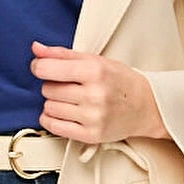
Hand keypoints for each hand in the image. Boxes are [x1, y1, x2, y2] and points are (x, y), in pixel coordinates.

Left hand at [30, 41, 170, 143]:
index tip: (42, 68)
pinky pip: (54, 127)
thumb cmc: (121, 82)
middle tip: (68, 85)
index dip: (39, 67)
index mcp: (95, 71)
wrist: (147, 107)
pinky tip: (63, 113)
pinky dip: (52, 119)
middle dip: (53, 85)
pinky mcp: (90, 135)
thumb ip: (63, 54)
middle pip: (48, 89)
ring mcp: (92, 117)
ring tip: (70, 99)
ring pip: (48, 108)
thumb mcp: (96, 60)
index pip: (48, 69)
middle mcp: (94, 95)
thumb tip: (36, 49)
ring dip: (54, 103)